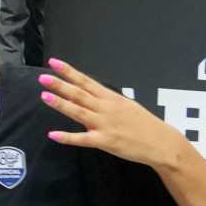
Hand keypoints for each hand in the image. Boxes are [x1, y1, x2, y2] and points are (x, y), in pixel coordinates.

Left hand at [40, 58, 186, 169]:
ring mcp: (105, 125)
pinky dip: (67, 137)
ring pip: (79, 112)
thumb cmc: (143, 124)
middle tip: (43, 77)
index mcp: (111, 97)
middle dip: (61, 85)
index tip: (53, 62)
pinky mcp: (105, 141)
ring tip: (45, 96)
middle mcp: (106, 108)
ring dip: (61, 104)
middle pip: (80, 94)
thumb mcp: (125, 105)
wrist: (162, 143)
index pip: (86, 81)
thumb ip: (104, 100)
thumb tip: (85, 93)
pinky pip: (83, 139)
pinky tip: (53, 134)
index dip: (69, 72)